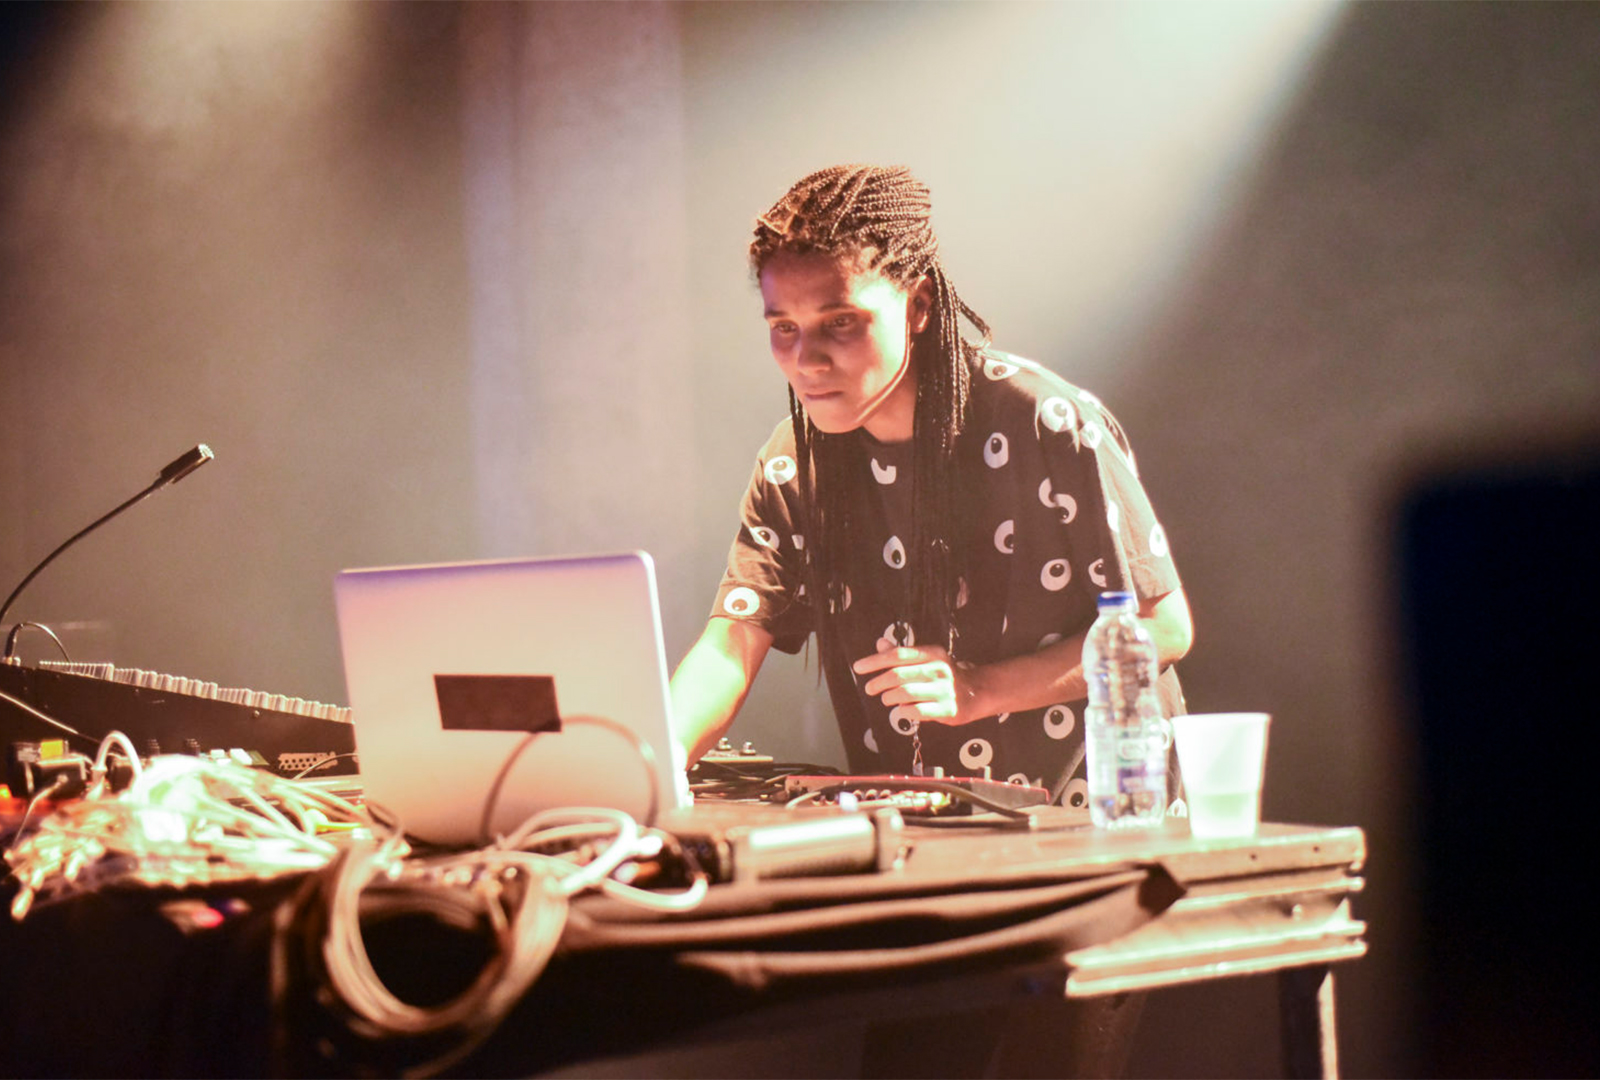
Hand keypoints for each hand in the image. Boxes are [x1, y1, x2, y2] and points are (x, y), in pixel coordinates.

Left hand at [851, 640, 982, 725]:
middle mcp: (939, 669)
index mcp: (932, 653)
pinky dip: (904, 711)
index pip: (898, 654)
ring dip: (889, 697)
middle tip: (869, 688)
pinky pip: (917, 711)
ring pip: (905, 693)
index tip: (858, 667)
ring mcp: (944, 690)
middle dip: (878, 682)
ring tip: (886, 699)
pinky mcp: (948, 709)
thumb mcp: (926, 659)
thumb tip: (879, 642)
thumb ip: (902, 653)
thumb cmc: (944, 676)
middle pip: (899, 674)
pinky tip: (902, 710)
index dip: (875, 660)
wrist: (976, 693)